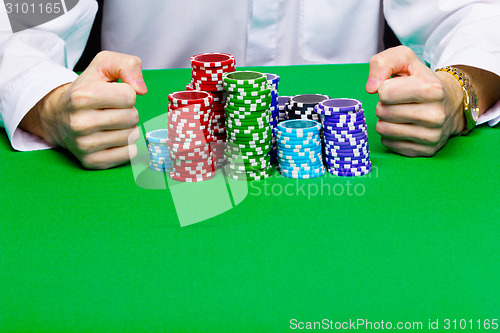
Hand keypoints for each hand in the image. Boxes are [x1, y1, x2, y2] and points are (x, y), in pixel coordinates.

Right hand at [21, 51, 147, 168]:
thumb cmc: (87, 89)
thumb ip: (127, 65)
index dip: (127, 93)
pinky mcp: (92, 162)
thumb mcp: (103, 66)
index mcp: (81, 96)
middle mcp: (80, 122)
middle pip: (132, 117)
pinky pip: (129, 153)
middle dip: (128, 111)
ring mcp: (84, 145)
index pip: (130, 96)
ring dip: (128, 128)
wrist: (58, 116)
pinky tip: (111, 137)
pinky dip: (126, 145)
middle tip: (112, 110)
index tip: (113, 94)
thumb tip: (141, 89)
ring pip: (132, 136)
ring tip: (111, 123)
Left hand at [366, 46, 463, 156]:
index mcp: (432, 90)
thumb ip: (382, 63)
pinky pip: (388, 143)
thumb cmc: (422, 80)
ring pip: (383, 129)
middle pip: (382, 111)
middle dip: (384, 104)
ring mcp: (431, 136)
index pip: (385, 92)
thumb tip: (371, 88)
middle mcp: (435, 115)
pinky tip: (404, 125)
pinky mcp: (425, 150)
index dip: (384, 88)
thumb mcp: (405, 60)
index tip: (396, 87)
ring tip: (400, 112)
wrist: (451, 103)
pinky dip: (390, 134)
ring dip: (385, 119)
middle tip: (398, 101)